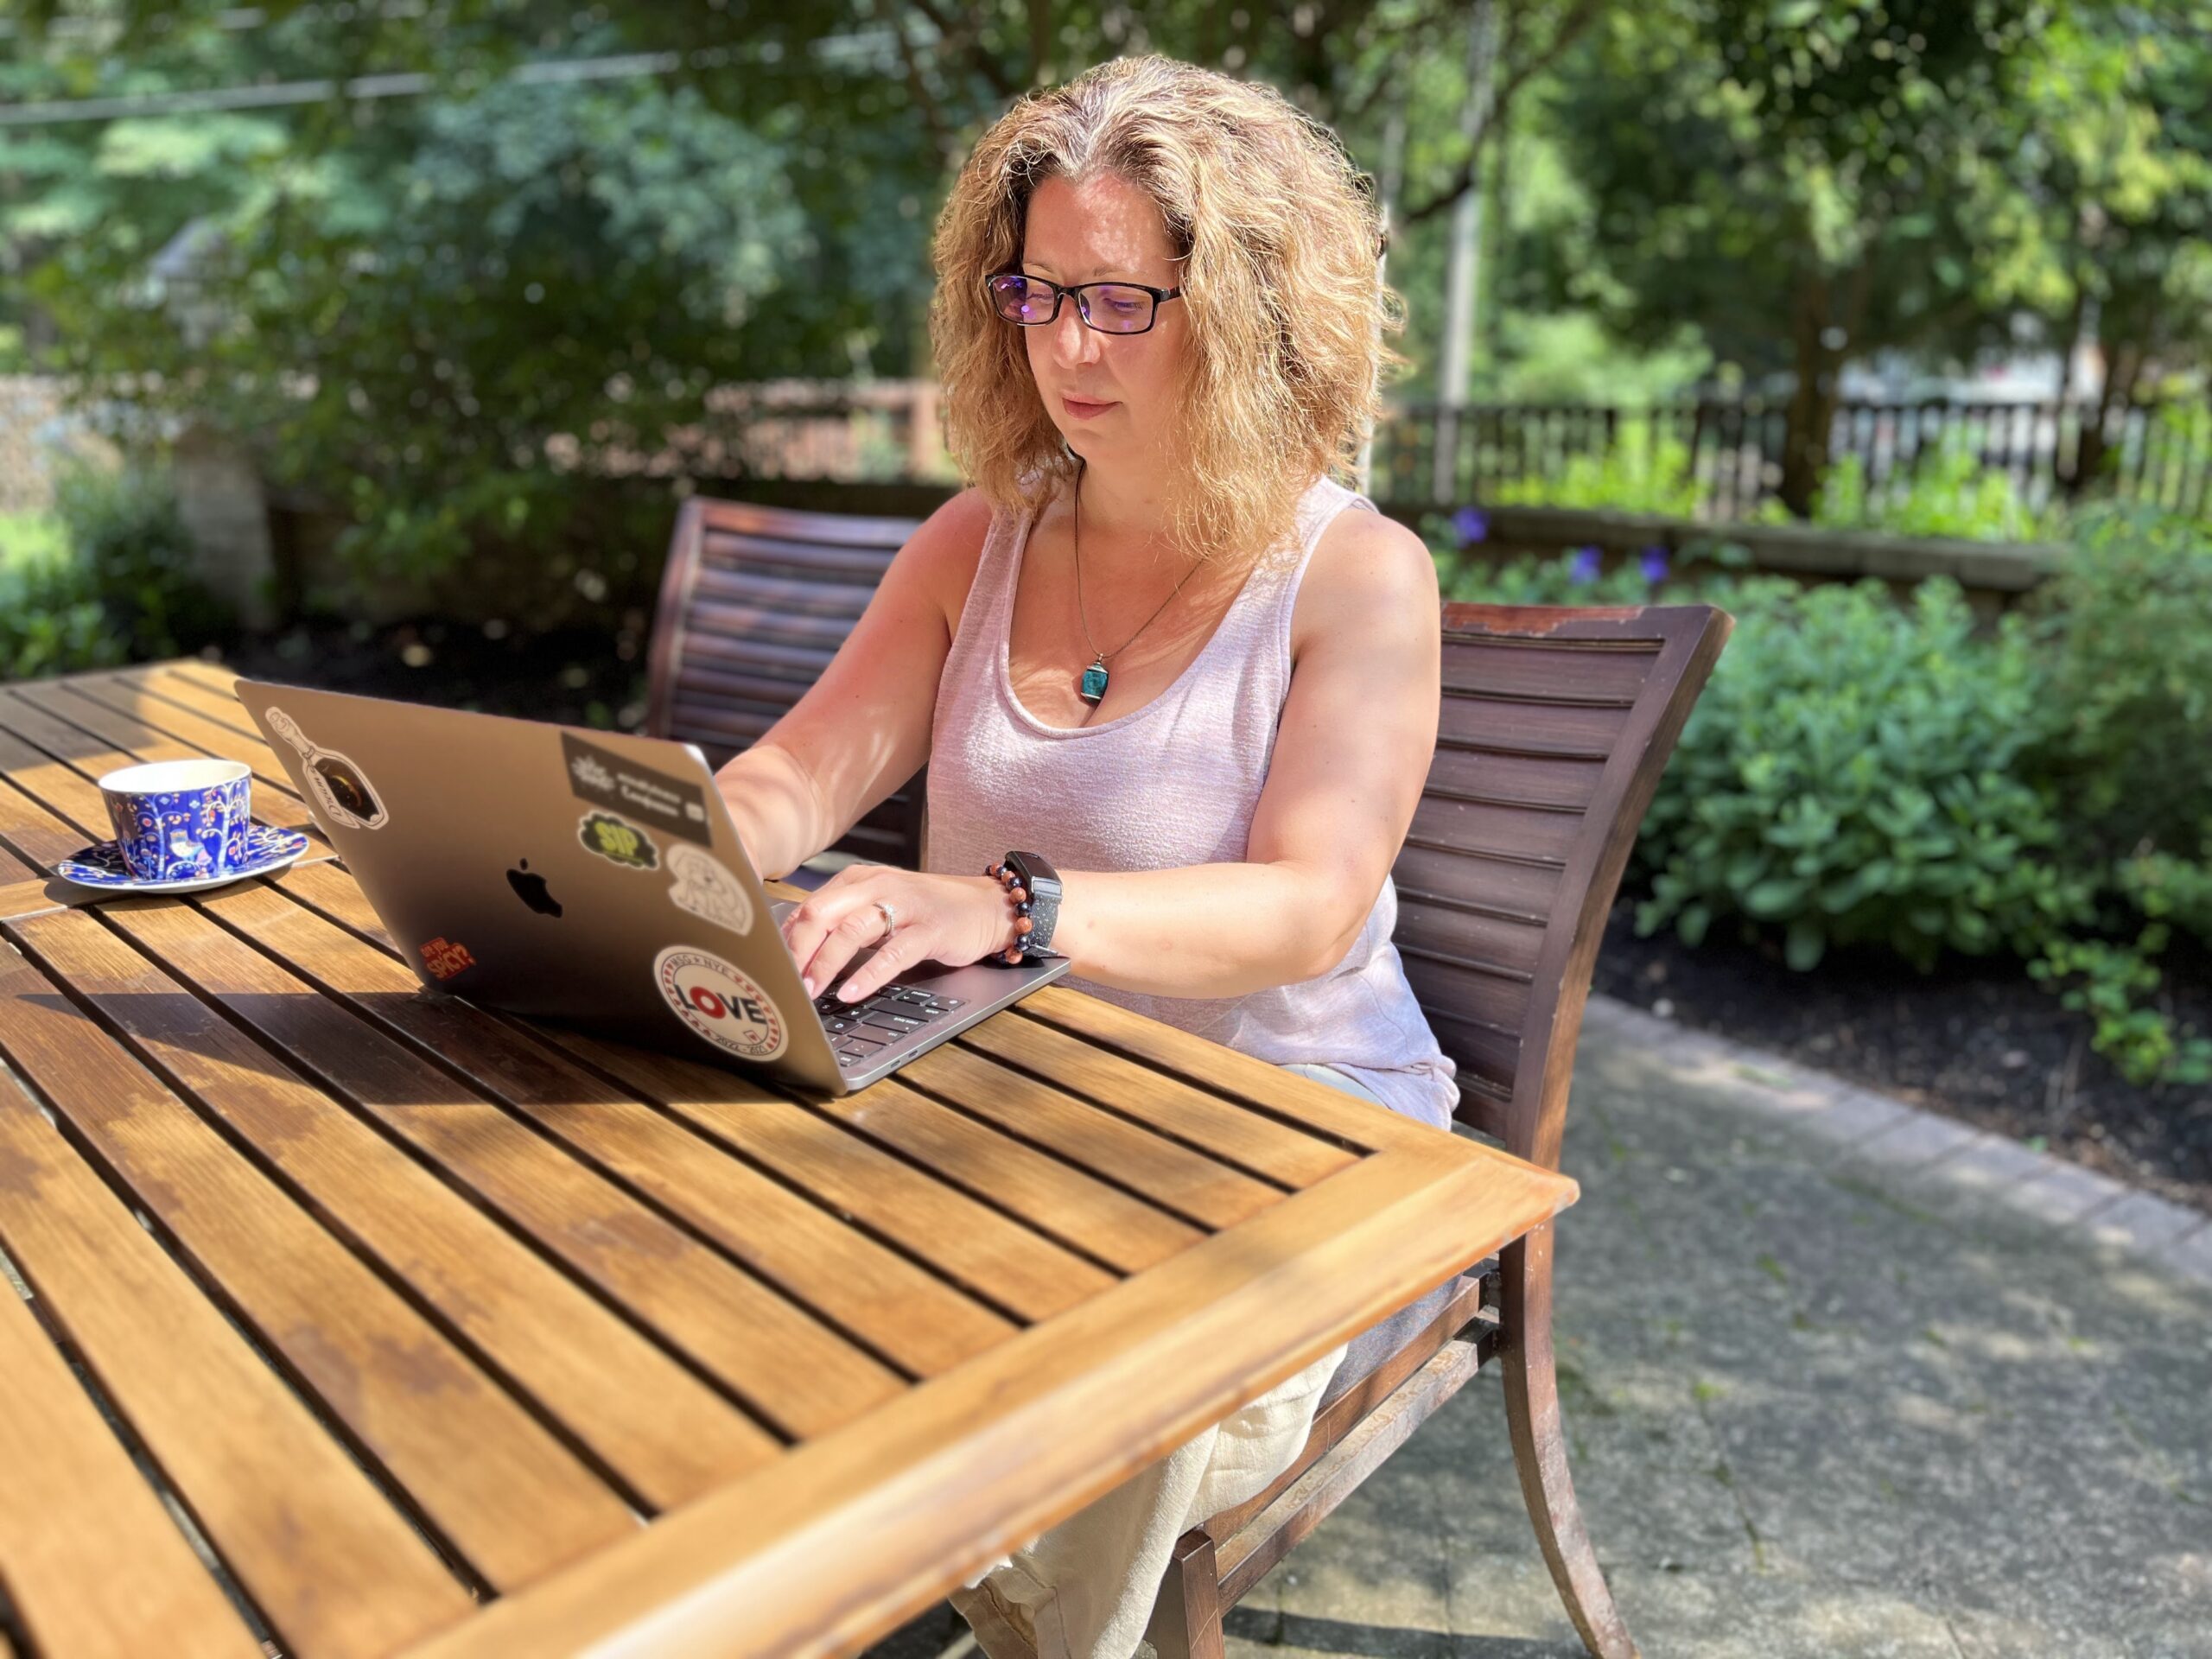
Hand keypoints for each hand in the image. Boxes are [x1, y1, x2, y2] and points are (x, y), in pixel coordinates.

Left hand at [779, 865, 1012, 1003]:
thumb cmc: (928, 912)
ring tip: (809, 991)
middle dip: (797, 950)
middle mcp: (878, 885)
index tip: (772, 968)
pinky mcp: (930, 929)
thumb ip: (844, 922)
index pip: (809, 906)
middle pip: (822, 913)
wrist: (987, 906)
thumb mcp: (880, 908)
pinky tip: (851, 992)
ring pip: (852, 931)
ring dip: (825, 963)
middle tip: (784, 982)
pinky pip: (893, 952)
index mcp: (859, 879)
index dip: (786, 940)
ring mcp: (905, 905)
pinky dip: (868, 974)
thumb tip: (797, 951)